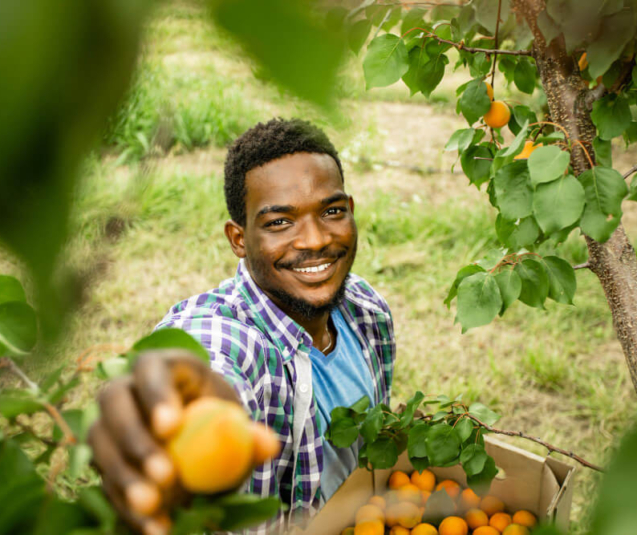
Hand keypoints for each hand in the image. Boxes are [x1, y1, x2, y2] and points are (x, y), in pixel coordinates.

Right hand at [88, 349, 240, 534]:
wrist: (198, 432)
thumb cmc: (217, 416)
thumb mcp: (234, 418)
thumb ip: (250, 432)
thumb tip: (269, 446)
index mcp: (162, 366)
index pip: (149, 368)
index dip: (154, 394)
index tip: (170, 427)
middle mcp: (126, 388)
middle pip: (114, 403)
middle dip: (136, 440)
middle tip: (164, 475)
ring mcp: (109, 422)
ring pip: (100, 443)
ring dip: (124, 478)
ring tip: (154, 506)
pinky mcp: (104, 457)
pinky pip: (106, 482)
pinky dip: (128, 508)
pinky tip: (155, 528)